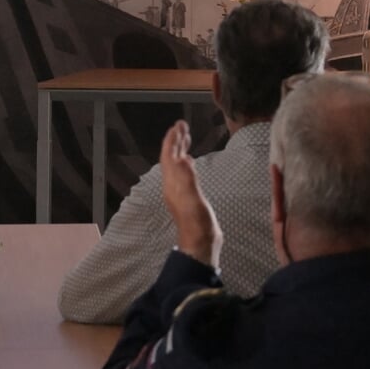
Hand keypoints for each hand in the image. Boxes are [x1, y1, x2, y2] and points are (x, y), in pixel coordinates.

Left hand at [157, 121, 219, 267]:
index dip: (172, 140)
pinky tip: (190, 161)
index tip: (177, 125)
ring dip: (180, 149)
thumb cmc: (197, 223)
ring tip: (186, 137)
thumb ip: (187, 179)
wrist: (200, 243)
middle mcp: (173, 186)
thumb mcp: (192, 199)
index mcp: (172, 184)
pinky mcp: (189, 196)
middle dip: (176, 141)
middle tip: (182, 125)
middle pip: (171, 158)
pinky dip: (186, 162)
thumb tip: (183, 158)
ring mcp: (180, 192)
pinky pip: (184, 173)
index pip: (169, 156)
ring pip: (177, 165)